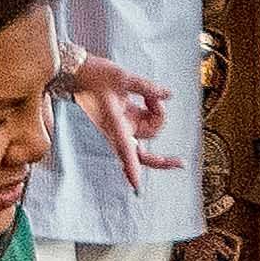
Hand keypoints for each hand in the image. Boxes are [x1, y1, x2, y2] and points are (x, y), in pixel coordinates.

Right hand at [57, 54, 178, 174]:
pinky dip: (153, 111)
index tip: (136, 187)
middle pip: (143, 154)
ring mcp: (122, 127)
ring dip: (157, 114)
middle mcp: (118, 131)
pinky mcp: (125, 120)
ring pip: (150, 133)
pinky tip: (151, 98)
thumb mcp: (122, 77)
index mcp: (113, 124)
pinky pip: (146, 123)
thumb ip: (147, 87)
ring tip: (149, 95)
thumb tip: (168, 95)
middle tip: (181, 163)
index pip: (124, 149)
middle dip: (162, 160)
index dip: (131, 169)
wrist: (78, 73)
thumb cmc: (93, 75)